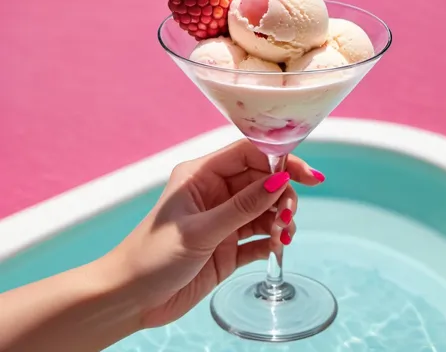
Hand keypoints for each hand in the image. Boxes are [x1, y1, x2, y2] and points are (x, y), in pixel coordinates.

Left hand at [109, 139, 323, 328]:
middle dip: (282, 195)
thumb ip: (243, 207)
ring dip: (279, 220)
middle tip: (289, 217)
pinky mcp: (229, 245)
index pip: (248, 154)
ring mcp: (224, 219)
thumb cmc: (152, 256)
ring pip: (264, 209)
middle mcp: (216, 192)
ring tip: (281, 237)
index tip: (306, 175)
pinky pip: (259, 236)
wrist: (131, 299)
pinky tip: (275, 249)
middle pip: (262, 181)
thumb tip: (280, 180)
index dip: (279, 159)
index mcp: (202, 175)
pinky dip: (271, 241)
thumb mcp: (200, 230)